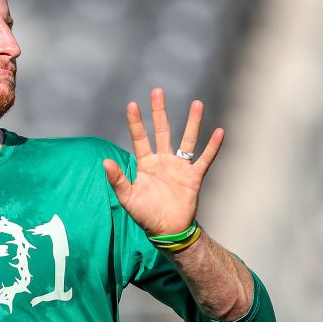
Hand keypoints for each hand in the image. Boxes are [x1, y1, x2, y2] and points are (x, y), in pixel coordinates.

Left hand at [102, 89, 223, 235]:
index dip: (136, 122)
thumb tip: (104, 162)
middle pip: (162, 131)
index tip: (132, 104)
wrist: (167, 230)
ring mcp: (179, 167)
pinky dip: (212, 147)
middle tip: (157, 91)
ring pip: (187, 140)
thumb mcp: (127, 197)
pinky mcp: (193, 176)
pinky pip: (205, 159)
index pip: (140, 138)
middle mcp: (163, 160)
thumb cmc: (145, 214)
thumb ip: (117, 179)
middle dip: (159, 112)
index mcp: (146, 164)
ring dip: (192, 122)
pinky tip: (219, 132)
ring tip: (197, 104)